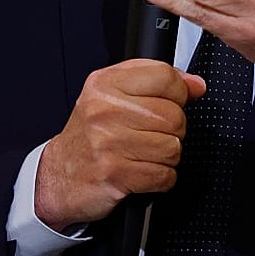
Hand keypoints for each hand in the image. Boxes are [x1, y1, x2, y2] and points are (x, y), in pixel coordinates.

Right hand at [34, 59, 206, 230]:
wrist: (58, 176)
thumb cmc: (91, 135)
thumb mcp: (114, 95)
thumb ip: (156, 82)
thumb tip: (196, 85)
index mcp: (105, 84)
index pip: (165, 77)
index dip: (178, 93)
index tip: (170, 102)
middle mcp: (105, 110)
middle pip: (174, 116)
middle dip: (171, 130)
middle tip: (150, 135)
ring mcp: (109, 142)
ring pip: (173, 147)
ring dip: (166, 157)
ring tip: (144, 154)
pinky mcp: (115, 174)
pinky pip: (164, 175)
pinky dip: (160, 178)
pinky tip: (142, 172)